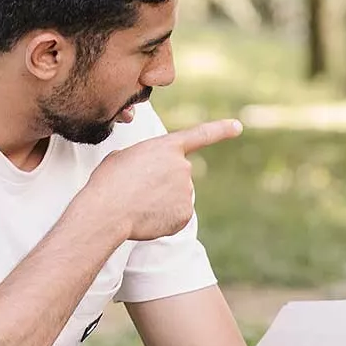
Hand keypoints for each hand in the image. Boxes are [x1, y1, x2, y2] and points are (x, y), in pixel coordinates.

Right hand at [82, 119, 242, 241]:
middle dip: (162, 183)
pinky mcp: (185, 214)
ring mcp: (186, 191)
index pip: (200, 135)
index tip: (237, 127)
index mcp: (167, 147)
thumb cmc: (108, 182)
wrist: (107, 210)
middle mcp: (183, 167)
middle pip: (178, 176)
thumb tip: (148, 175)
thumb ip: (145, 160)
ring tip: (138, 204)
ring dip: (161, 201)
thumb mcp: (123, 158)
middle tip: (138, 191)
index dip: (221, 130)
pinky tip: (146, 217)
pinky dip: (163, 219)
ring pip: (176, 197)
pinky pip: (176, 216)